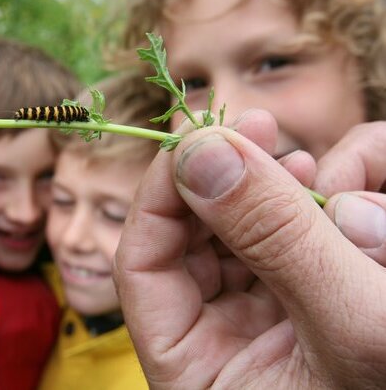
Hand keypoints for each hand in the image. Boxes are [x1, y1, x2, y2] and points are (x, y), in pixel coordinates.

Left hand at [113, 113, 385, 387]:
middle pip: (190, 238)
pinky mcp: (304, 303)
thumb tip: (202, 151)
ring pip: (238, 230)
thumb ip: (276, 238)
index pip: (142, 265)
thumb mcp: (350, 326)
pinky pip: (286, 238)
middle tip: (259, 128)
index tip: (199, 139)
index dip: (160, 193)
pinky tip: (347, 188)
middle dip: (224, 179)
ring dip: (273, 187)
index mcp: (194, 370)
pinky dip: (312, 204)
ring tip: (313, 165)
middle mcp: (218, 341)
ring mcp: (261, 320)